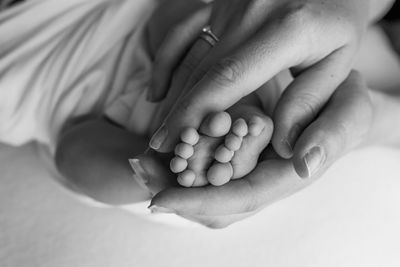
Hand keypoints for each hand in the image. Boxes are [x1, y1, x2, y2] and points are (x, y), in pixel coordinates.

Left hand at [145, 71, 373, 227]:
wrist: (336, 96)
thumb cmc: (345, 101)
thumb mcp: (349, 109)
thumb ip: (331, 136)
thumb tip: (301, 163)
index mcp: (287, 176)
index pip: (242, 198)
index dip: (201, 202)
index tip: (161, 200)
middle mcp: (265, 180)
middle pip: (216, 205)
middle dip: (177, 196)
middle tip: (139, 177)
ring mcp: (251, 171)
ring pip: (208, 191)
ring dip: (173, 183)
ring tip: (141, 167)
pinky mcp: (240, 157)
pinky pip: (209, 170)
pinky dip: (183, 165)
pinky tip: (160, 154)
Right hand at [147, 0, 384, 160]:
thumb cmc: (336, 25)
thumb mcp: (337, 63)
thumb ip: (308, 102)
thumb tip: (283, 146)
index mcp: (287, 28)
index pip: (229, 78)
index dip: (197, 113)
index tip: (176, 143)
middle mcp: (251, 11)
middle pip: (201, 70)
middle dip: (178, 113)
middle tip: (160, 146)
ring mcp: (229, 4)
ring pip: (189, 55)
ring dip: (172, 95)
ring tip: (160, 130)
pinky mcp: (217, 2)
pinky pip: (182, 32)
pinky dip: (166, 62)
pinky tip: (157, 92)